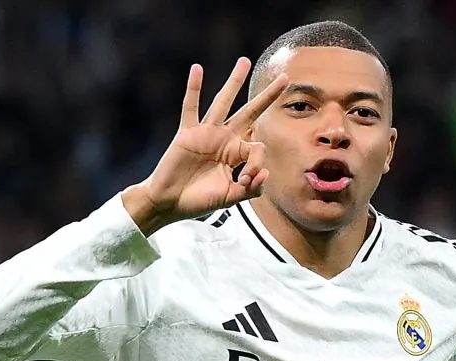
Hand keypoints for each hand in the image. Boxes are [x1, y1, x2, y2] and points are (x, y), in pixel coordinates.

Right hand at [122, 57, 288, 234]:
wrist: (170, 203)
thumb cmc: (198, 201)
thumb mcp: (230, 198)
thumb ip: (251, 188)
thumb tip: (265, 173)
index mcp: (236, 154)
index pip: (257, 148)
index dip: (257, 164)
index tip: (245, 181)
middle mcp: (224, 139)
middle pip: (250, 112)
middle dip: (268, 96)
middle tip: (285, 77)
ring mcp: (206, 133)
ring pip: (223, 103)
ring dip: (234, 82)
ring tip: (244, 61)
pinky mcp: (187, 133)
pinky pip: (190, 108)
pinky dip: (193, 89)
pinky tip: (197, 69)